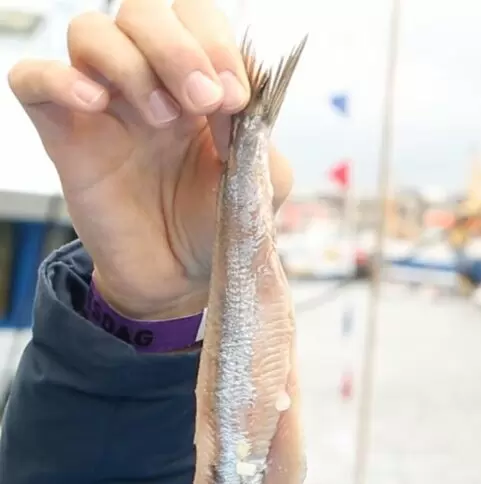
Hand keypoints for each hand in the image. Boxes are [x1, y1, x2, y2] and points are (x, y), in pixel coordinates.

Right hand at [7, 0, 293, 319]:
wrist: (182, 275)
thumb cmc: (216, 219)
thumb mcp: (263, 180)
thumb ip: (258, 133)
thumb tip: (230, 96)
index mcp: (199, 78)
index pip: (195, 16)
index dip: (214, 42)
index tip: (234, 98)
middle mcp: (149, 77)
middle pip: (142, 11)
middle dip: (178, 48)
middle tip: (203, 101)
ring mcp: (104, 100)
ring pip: (90, 31)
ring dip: (132, 65)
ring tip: (161, 119)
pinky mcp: (64, 131)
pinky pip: (33, 78)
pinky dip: (59, 78)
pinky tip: (96, 104)